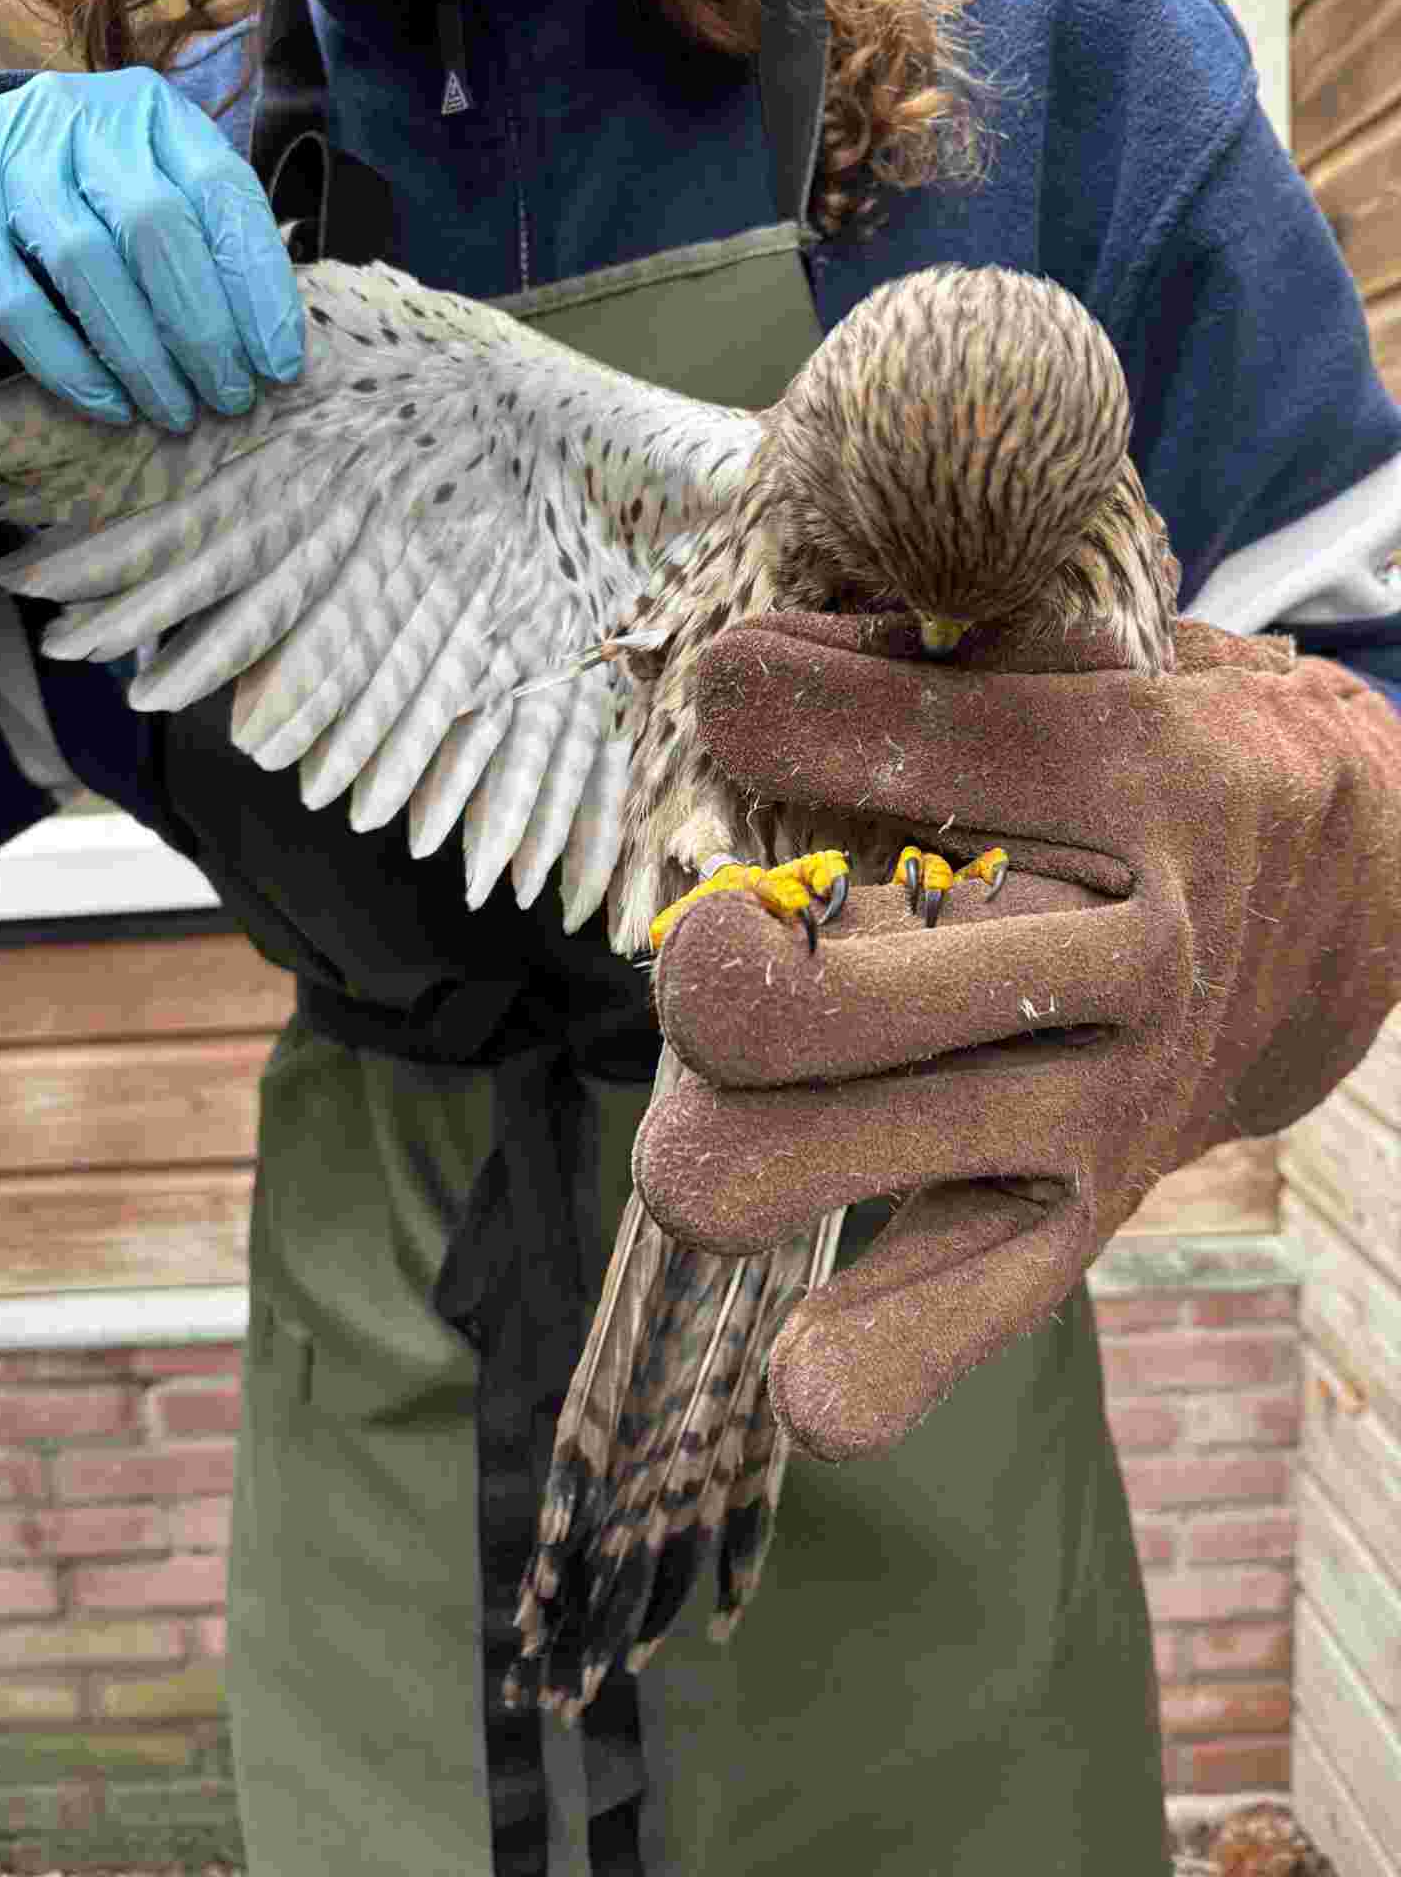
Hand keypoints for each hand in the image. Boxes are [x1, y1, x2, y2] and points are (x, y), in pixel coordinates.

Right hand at [0, 69, 303, 429]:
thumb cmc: (103, 192)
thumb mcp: (167, 185)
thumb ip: (217, 242)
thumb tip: (277, 349)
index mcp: (157, 111)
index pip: (223, 191)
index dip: (260, 285)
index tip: (280, 364)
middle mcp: (86, 120)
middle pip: (157, 229)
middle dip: (204, 330)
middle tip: (230, 399)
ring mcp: (15, 161)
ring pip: (86, 264)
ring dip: (141, 355)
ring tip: (175, 412)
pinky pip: (18, 303)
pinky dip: (69, 365)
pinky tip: (111, 406)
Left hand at [633, 613, 1400, 1459]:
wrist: (1358, 900)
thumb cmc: (1167, 763)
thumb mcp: (1095, 664)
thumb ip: (932, 655)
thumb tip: (731, 678)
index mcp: (1131, 767)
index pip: (900, 743)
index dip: (762, 708)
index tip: (730, 696)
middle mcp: (1131, 944)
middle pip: (833, 1001)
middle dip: (722, 986)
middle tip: (702, 957)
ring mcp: (1116, 1097)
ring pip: (871, 1149)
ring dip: (737, 1152)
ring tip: (697, 1133)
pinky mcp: (1096, 1209)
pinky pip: (972, 1309)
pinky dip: (872, 1358)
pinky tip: (801, 1375)